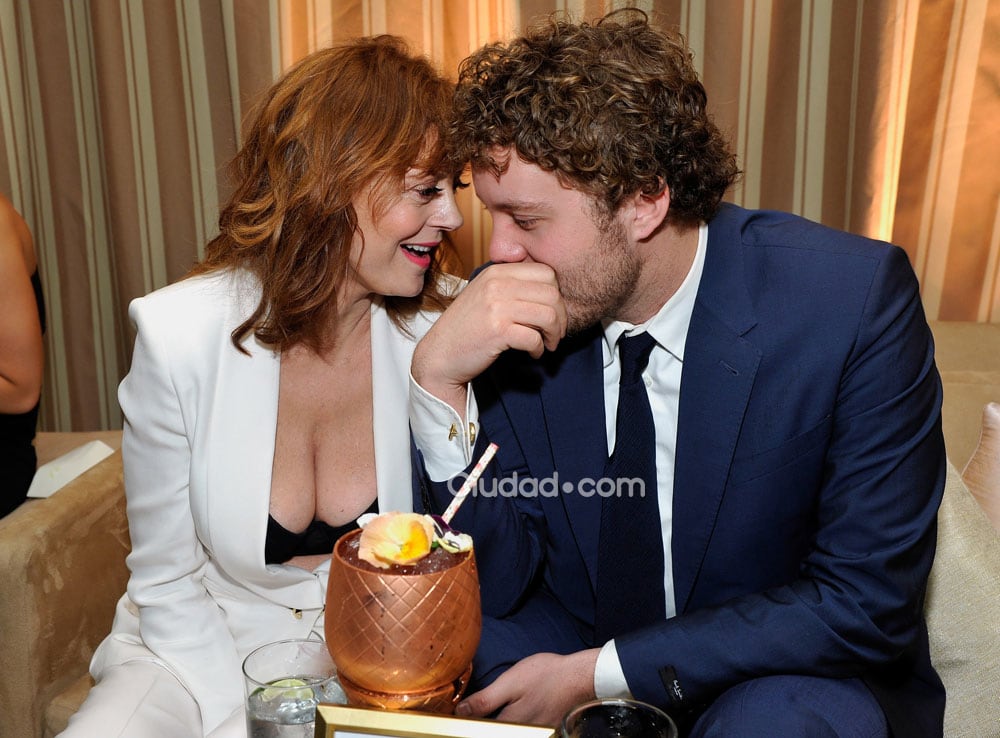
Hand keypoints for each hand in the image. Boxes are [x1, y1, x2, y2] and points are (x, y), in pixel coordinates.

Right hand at [412, 263, 566, 413]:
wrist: (439, 355)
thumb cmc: (467, 328)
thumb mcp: (486, 295)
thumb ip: (512, 285)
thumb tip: (552, 290)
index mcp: (497, 272)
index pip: (546, 272)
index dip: (557, 294)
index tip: (553, 312)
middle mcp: (497, 284)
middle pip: (552, 293)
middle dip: (561, 317)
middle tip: (555, 333)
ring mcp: (496, 306)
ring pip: (548, 315)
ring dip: (554, 334)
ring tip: (547, 344)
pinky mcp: (497, 331)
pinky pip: (534, 337)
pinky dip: (539, 349)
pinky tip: (533, 353)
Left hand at [455, 649, 599, 726]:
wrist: (580, 677)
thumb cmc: (547, 675)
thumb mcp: (511, 682)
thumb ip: (485, 700)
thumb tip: (461, 712)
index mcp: (509, 724)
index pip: (480, 730)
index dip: (469, 721)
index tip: (463, 712)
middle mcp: (522, 733)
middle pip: (496, 731)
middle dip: (486, 721)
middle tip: (483, 707)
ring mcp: (535, 734)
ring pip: (511, 730)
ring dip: (501, 721)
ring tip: (503, 706)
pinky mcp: (545, 731)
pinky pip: (523, 729)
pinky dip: (517, 723)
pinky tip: (521, 708)